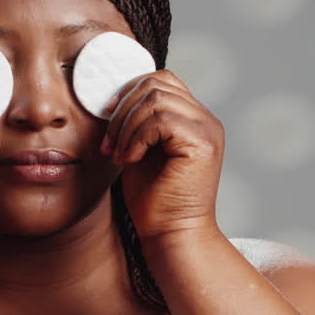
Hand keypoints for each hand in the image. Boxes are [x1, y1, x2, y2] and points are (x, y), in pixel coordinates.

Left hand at [98, 69, 224, 241]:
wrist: (170, 234)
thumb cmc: (154, 201)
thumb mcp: (139, 150)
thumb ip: (136, 123)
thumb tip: (111, 100)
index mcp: (192, 119)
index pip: (162, 80)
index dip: (130, 92)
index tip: (107, 116)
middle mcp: (205, 120)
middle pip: (157, 83)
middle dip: (123, 109)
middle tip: (109, 142)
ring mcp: (207, 130)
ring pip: (156, 98)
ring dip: (127, 126)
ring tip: (119, 154)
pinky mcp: (202, 143)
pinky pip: (161, 119)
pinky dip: (138, 137)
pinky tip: (131, 159)